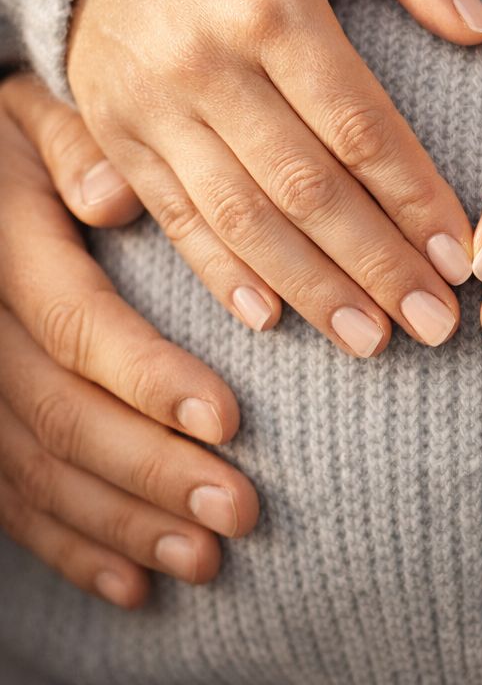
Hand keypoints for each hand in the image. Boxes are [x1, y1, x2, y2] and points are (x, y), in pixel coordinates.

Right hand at [0, 74, 258, 606]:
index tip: (231, 419)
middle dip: (151, 471)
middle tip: (236, 511)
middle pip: (59, 416)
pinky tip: (132, 583)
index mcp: (4, 253)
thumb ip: (74, 150)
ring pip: (36, 471)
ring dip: (123, 523)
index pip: (78, 326)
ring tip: (204, 557)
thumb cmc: (15, 143)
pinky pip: (9, 499)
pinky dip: (72, 546)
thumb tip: (112, 195)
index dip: (149, 379)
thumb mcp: (35, 120)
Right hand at [68, 0, 481, 356]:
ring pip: (243, 219)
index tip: (463, 258)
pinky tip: (273, 319)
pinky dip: (223, 274)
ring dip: (313, 290)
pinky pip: (174, 217)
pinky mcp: (117, 134)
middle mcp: (206, 64)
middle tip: (437, 327)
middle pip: (305, 189)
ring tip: (374, 342)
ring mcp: (152, 107)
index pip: (358, 126)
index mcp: (270, 6)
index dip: (414, 199)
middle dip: (376, 266)